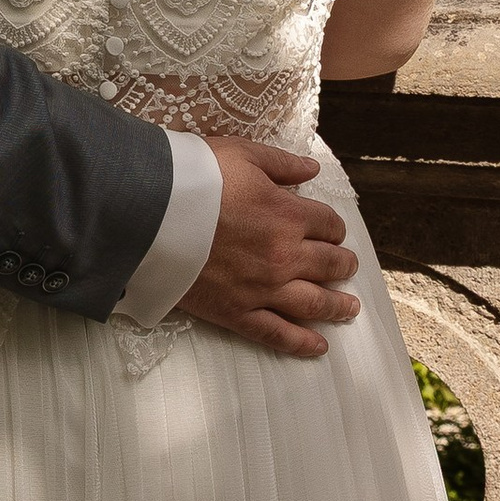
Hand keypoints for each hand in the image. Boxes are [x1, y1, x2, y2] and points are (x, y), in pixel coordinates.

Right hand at [178, 137, 358, 358]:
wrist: (150, 213)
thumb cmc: (195, 177)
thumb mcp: (243, 154)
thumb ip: (282, 163)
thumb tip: (312, 170)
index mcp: (288, 215)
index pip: (329, 225)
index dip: (333, 227)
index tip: (330, 230)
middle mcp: (284, 255)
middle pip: (329, 265)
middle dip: (342, 265)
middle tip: (346, 267)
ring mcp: (263, 288)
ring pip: (314, 303)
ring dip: (337, 306)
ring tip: (349, 310)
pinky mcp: (237, 312)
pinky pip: (277, 333)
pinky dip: (302, 343)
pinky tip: (319, 346)